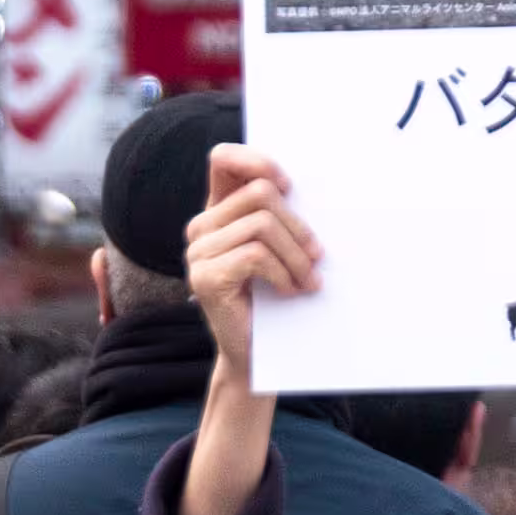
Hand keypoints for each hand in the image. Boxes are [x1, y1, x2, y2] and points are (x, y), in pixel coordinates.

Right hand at [184, 143, 320, 382]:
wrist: (255, 354)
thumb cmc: (274, 297)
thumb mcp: (279, 248)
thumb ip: (279, 216)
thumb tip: (307, 189)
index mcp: (218, 212)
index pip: (223, 159)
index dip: (258, 161)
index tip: (289, 187)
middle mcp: (201, 227)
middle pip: (260, 194)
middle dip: (298, 226)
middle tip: (317, 256)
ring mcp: (198, 253)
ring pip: (263, 225)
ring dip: (297, 255)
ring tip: (309, 279)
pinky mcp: (205, 278)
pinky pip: (257, 255)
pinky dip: (284, 273)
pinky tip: (291, 291)